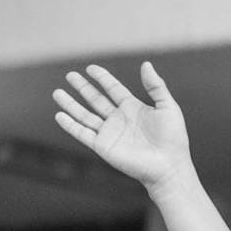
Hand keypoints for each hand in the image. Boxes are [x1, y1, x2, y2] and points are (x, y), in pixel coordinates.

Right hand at [52, 62, 193, 194]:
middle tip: (70, 75)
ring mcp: (109, 133)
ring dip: (71, 104)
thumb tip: (145, 64)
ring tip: (57, 93)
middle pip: (96, 100)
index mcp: (133, 108)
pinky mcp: (103, 146)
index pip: (113, 89)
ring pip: (85, 115)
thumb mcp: (167, 106)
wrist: (168, 165)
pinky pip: (82, 133)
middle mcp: (118, 119)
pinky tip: (59, 115)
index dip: (102, 78)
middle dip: (82, 87)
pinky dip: (70, 125)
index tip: (90, 68)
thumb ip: (156, 86)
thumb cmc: (173, 138)